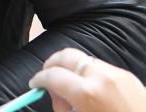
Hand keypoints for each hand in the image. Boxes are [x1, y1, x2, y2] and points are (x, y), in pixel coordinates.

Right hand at [30, 48, 145, 111]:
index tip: (35, 85)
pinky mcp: (127, 75)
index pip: (52, 75)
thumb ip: (63, 106)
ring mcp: (116, 73)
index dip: (39, 79)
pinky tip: (91, 90)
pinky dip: (89, 74)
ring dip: (72, 69)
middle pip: (65, 56)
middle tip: (48, 78)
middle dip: (52, 64)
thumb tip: (56, 94)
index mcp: (87, 93)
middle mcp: (100, 76)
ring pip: (83, 60)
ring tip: (72, 87)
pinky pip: (100, 67)